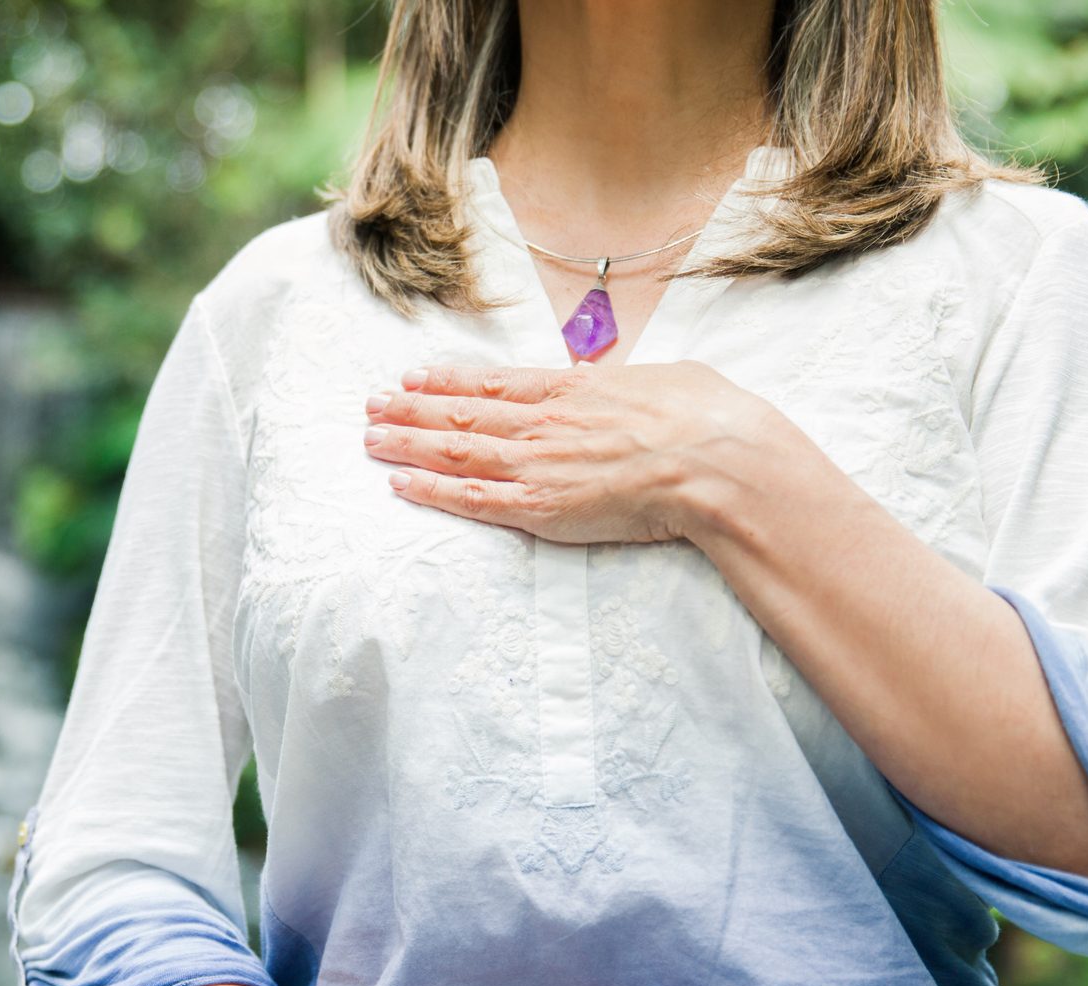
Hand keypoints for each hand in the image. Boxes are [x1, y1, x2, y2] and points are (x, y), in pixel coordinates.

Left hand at [360, 362, 827, 543]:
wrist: (716, 461)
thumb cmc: (705, 417)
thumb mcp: (663, 378)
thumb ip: (626, 384)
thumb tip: (621, 384)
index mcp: (572, 389)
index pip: (493, 383)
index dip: (447, 380)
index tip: (414, 376)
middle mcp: (543, 422)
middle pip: (461, 415)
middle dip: (410, 410)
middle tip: (371, 404)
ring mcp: (538, 464)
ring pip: (455, 453)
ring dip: (407, 445)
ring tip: (371, 438)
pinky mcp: (541, 507)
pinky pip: (472, 500)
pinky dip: (432, 491)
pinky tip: (400, 484)